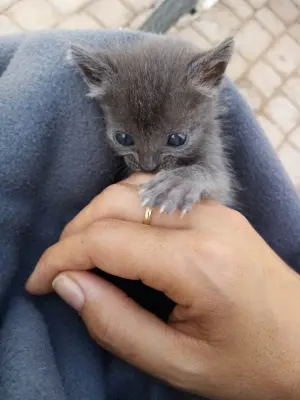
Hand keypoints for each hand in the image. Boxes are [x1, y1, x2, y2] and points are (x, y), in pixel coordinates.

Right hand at [26, 174, 299, 399]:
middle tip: (61, 272)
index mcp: (197, 262)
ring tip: (84, 255)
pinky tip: (118, 236)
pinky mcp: (215, 209)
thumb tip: (68, 283)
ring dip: (97, 216)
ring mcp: (212, 209)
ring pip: (133, 189)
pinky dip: (123, 209)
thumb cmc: (250, 363)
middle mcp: (204, 221)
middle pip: (115, 202)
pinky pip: (155, 193)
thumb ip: (115, 323)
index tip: (39, 282)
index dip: (61, 257)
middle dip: (75, 233)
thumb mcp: (178, 362)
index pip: (106, 240)